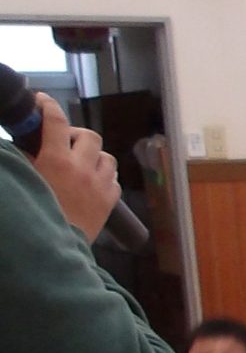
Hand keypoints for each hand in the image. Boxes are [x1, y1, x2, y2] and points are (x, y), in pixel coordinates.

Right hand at [27, 96, 119, 240]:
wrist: (53, 250)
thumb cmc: (34, 214)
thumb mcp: (24, 179)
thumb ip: (25, 159)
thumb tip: (27, 145)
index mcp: (56, 160)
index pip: (56, 122)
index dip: (48, 106)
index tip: (42, 101)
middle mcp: (83, 168)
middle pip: (90, 135)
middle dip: (77, 135)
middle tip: (64, 143)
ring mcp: (100, 185)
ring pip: (107, 157)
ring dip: (94, 156)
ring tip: (79, 164)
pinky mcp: (110, 201)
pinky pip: (114, 179)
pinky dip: (104, 176)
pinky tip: (91, 183)